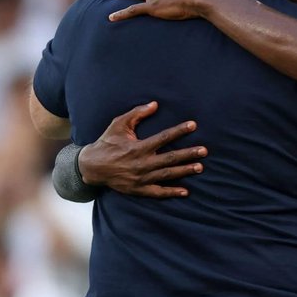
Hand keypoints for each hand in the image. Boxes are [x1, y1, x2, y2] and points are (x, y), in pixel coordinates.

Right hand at [79, 101, 206, 198]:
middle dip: (188, 154)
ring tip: (200, 167)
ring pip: (167, 175)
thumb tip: (155, 104)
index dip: (179, 130)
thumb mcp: (118, 124)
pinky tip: (185, 191)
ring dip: (184, 171)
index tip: (193, 125)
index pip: (164, 137)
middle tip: (204, 151)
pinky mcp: (139, 190)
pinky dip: (172, 192)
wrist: (92, 167)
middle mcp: (142, 163)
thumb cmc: (107, 142)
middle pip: (170, 158)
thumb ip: (137, 114)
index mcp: (138, 147)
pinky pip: (158, 192)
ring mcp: (141, 178)